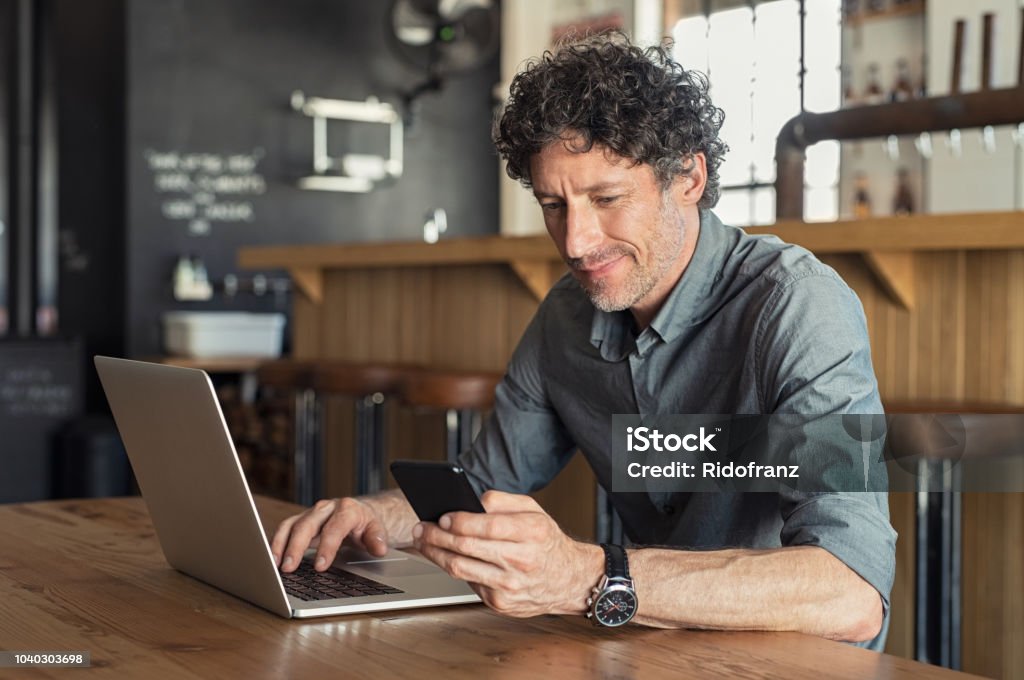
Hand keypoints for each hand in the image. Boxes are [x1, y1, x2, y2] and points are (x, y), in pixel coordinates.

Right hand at [271, 497, 388, 572]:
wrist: (359, 512)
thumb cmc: (366, 523)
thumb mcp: (377, 529)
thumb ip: (377, 538)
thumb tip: (379, 548)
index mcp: (347, 509)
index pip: (334, 528)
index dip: (327, 547)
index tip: (321, 566)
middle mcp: (327, 508)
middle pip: (307, 524)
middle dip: (297, 546)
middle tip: (289, 567)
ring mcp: (312, 513)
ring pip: (292, 525)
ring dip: (281, 544)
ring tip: (275, 564)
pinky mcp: (301, 520)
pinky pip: (285, 529)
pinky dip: (277, 543)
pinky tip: (272, 559)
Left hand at [412, 490, 602, 617]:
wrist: (568, 580)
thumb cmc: (546, 541)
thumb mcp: (534, 510)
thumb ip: (503, 500)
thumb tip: (471, 500)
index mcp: (532, 532)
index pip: (487, 526)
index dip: (459, 520)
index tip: (441, 516)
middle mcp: (522, 561)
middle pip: (467, 547)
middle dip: (437, 536)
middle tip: (421, 527)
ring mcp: (510, 586)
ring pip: (460, 568)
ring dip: (436, 553)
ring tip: (424, 542)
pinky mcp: (500, 603)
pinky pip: (467, 583)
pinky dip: (452, 568)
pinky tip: (443, 557)